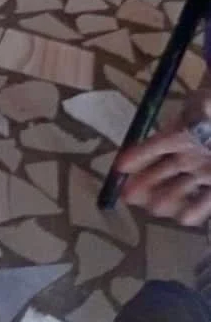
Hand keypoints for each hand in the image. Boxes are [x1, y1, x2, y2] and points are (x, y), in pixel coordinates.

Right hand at [116, 88, 210, 226]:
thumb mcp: (206, 103)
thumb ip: (202, 108)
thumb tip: (201, 113)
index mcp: (180, 135)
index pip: (156, 145)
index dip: (138, 155)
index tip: (120, 166)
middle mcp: (185, 157)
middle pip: (159, 172)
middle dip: (142, 183)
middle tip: (128, 195)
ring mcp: (199, 173)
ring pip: (176, 189)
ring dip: (163, 198)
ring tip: (155, 207)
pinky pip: (202, 202)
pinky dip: (194, 210)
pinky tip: (185, 218)